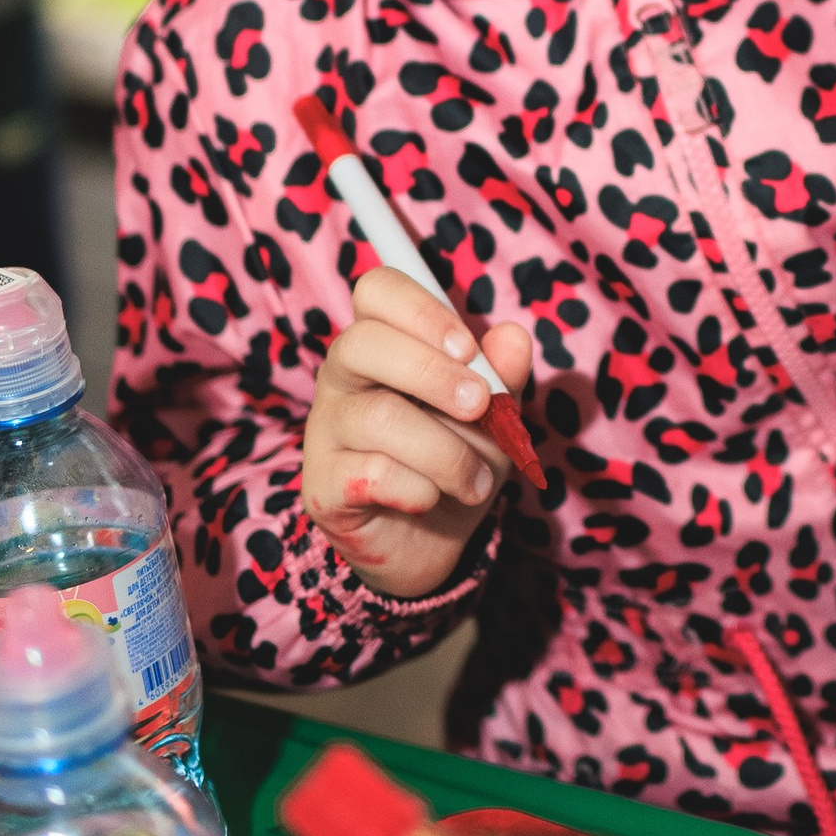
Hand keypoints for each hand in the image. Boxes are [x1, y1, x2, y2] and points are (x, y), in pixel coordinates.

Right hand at [302, 266, 534, 602]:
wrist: (432, 544)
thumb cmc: (456, 462)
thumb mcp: (493, 417)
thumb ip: (503, 375)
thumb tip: (514, 337)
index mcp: (383, 344)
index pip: (378, 291)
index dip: (422, 311)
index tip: (469, 348)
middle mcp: (344, 377)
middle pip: (361, 343)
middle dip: (432, 373)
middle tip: (480, 405)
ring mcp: (326, 430)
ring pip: (378, 417)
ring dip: (446, 452)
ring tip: (476, 479)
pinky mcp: (322, 485)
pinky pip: (372, 473)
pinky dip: (420, 489)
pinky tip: (431, 499)